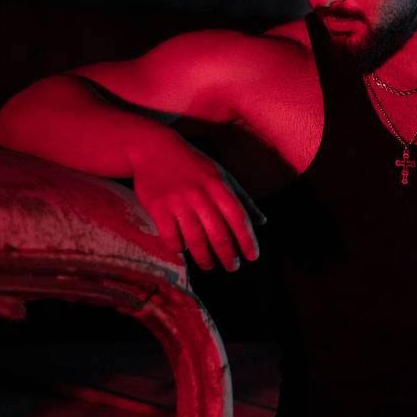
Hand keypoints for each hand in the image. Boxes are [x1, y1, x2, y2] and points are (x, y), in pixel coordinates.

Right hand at [129, 130, 266, 270]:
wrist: (154, 149)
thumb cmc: (193, 164)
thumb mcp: (221, 175)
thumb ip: (242, 199)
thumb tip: (262, 222)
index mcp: (219, 186)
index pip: (238, 218)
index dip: (247, 240)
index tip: (252, 257)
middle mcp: (200, 195)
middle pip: (218, 234)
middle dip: (228, 255)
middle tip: (233, 267)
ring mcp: (178, 202)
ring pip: (195, 239)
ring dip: (205, 258)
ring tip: (210, 265)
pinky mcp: (158, 208)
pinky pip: (171, 236)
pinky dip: (179, 247)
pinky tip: (183, 250)